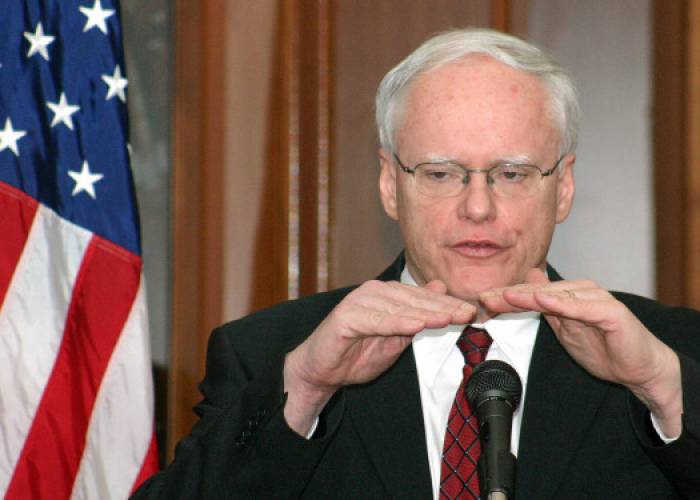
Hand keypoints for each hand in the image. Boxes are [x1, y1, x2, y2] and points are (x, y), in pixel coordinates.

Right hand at [283, 280, 475, 434]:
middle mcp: (373, 292)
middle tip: (466, 314)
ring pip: (398, 308)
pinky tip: (416, 325)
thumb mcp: (396, 336)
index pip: (422, 298)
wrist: (321, 370)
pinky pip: (376, 320)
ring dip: (424, 313)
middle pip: (413, 300)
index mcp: (386, 295)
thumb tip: (440, 289)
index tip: (470, 312)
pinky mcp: (346, 317)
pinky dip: (397, 322)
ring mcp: (358, 302)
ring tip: (447, 319)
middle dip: (441, 309)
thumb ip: (417, 315)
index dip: (446, 305)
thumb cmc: (357, 353)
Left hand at [480, 268, 682, 436]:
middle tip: (484, 298)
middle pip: (539, 291)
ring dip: (530, 295)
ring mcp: (596, 299)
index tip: (481, 301)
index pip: (531, 293)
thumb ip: (545, 307)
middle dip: (510, 295)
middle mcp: (581, 291)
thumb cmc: (604, 347)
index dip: (506, 297)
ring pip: (557, 295)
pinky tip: (544, 300)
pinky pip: (583, 307)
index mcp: (568, 294)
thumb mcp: (564, 329)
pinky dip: (563, 303)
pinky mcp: (611, 312)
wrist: (639, 368)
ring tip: (506, 295)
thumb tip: (527, 283)